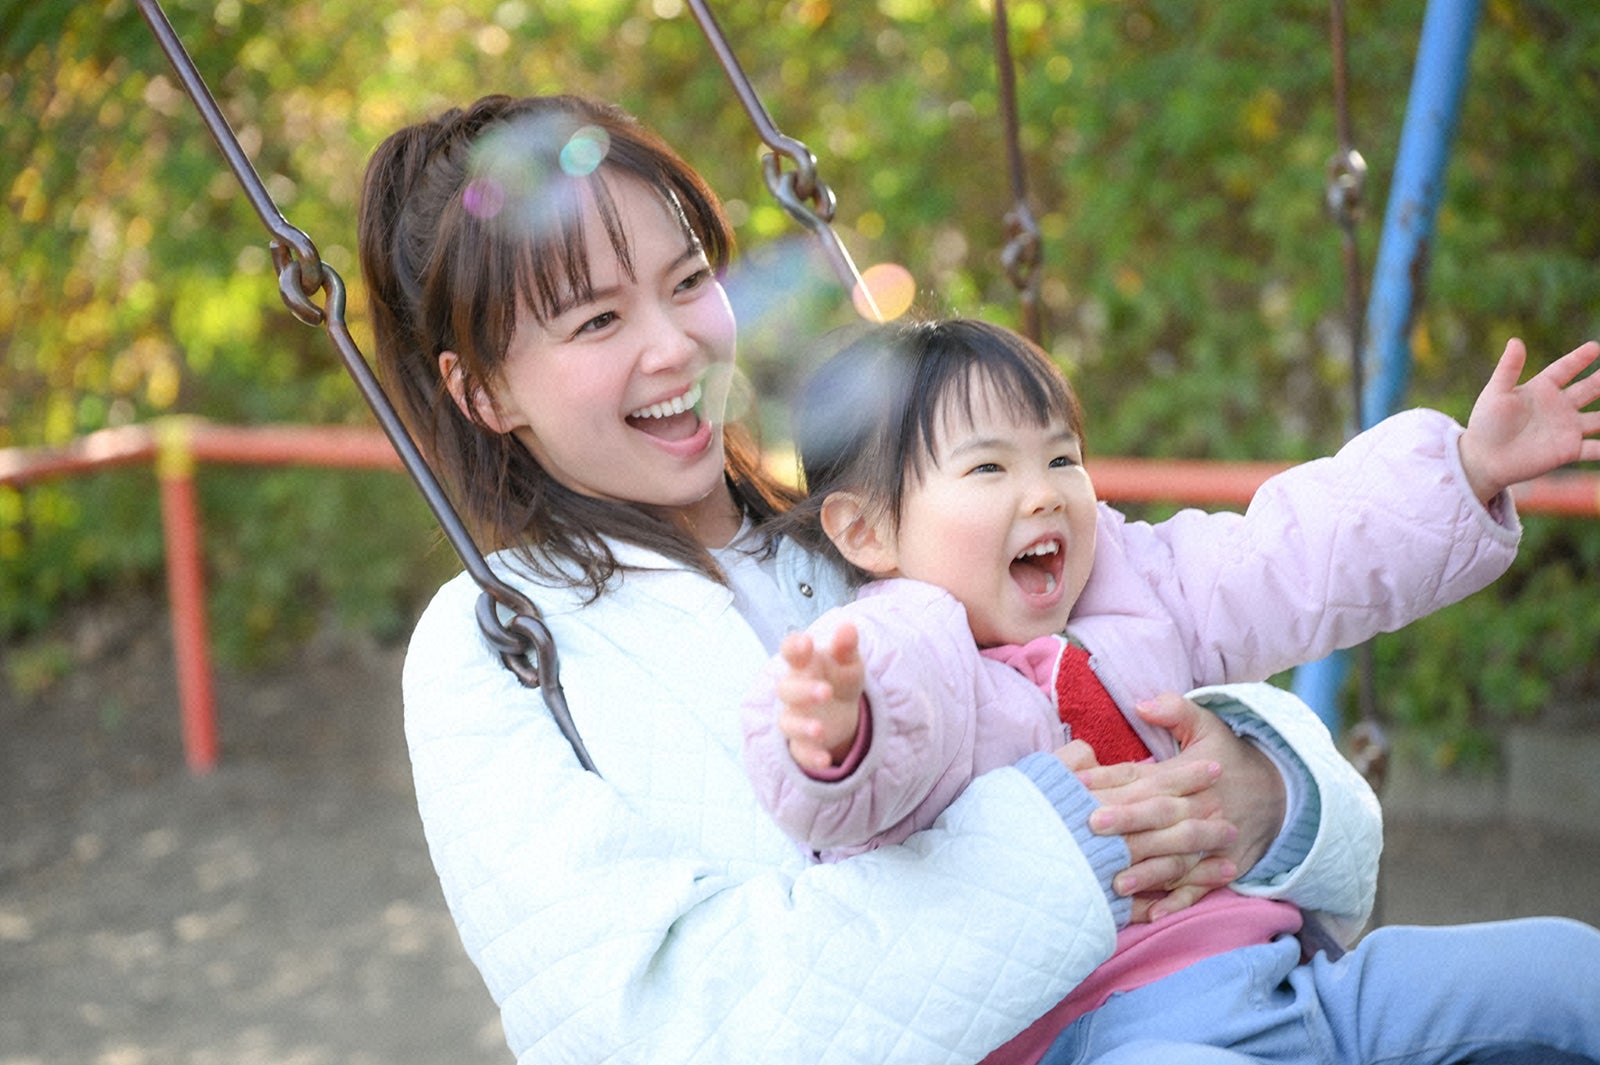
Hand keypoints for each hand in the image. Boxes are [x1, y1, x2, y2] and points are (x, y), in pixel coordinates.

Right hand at [775, 623, 865, 773]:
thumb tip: (848, 627)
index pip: (791, 651)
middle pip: (787, 690)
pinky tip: (826, 760)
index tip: (805, 643)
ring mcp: (795, 718)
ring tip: (820, 729)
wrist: (842, 712)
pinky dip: (811, 757)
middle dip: (803, 691)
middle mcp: (794, 690)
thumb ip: (847, 646)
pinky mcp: (801, 744)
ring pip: (788, 724)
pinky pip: (801, 752)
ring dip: (802, 727)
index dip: (794, 647)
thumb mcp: (849, 662)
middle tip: (826, 692)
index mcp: (804, 664)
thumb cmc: (840, 678)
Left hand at [1076, 693, 1284, 921]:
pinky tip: (1152, 915)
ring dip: (1148, 872)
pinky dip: (1178, 902)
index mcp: (1183, 776)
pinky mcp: (1221, 866)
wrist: (1280, 792)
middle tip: (1090, 827)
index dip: (1109, 781)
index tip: (1076, 785)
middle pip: (1158, 817)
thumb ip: (1175, 710)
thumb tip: (1140, 704)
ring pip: (1176, 859)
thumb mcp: (1208, 725)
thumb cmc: (1229, 756)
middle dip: (1126, 822)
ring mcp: (1210, 842)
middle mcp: (1196, 810)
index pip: (1142, 779)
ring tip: (1116, 882)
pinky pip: (1200, 888)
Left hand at [1458, 338, 1599, 502]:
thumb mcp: (1496, 393)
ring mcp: (1566, 428)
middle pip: (1589, 389)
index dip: (1579, 359)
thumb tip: (1515, 341)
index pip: (1564, 369)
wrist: (1483, 459)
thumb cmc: (1486, 424)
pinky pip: (1594, 449)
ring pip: (1599, 418)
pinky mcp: (1568, 450)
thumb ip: (1508, 368)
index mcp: (1541, 389)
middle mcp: (1558, 407)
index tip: (1595, 347)